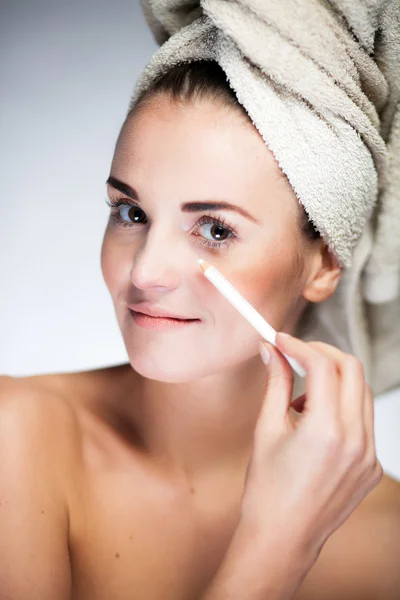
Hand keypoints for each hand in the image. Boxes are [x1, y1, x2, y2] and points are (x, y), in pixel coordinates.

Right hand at [240, 332, 382, 560]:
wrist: (282, 536)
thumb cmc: (267, 488)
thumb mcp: (266, 429)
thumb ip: (275, 383)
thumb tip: (271, 351)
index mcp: (326, 430)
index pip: (323, 365)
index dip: (299, 346)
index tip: (281, 341)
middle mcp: (356, 440)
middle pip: (353, 369)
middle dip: (323, 354)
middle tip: (296, 356)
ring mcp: (370, 455)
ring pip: (362, 393)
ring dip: (334, 381)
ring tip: (302, 401)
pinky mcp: (373, 466)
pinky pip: (363, 421)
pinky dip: (342, 409)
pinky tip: (316, 426)